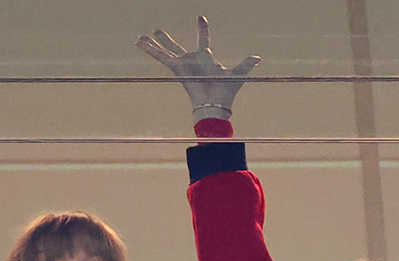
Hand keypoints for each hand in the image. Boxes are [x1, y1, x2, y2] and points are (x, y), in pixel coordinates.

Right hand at [137, 16, 260, 121]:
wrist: (215, 103)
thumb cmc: (226, 91)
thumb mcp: (238, 73)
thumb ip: (246, 64)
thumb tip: (258, 57)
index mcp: (206, 59)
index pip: (203, 40)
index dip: (202, 29)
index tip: (200, 18)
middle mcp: (192, 61)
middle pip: (177, 47)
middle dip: (166, 40)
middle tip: (157, 31)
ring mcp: (183, 65)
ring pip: (165, 52)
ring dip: (153, 45)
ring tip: (141, 37)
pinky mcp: (176, 68)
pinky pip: (161, 57)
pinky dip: (150, 50)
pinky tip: (140, 43)